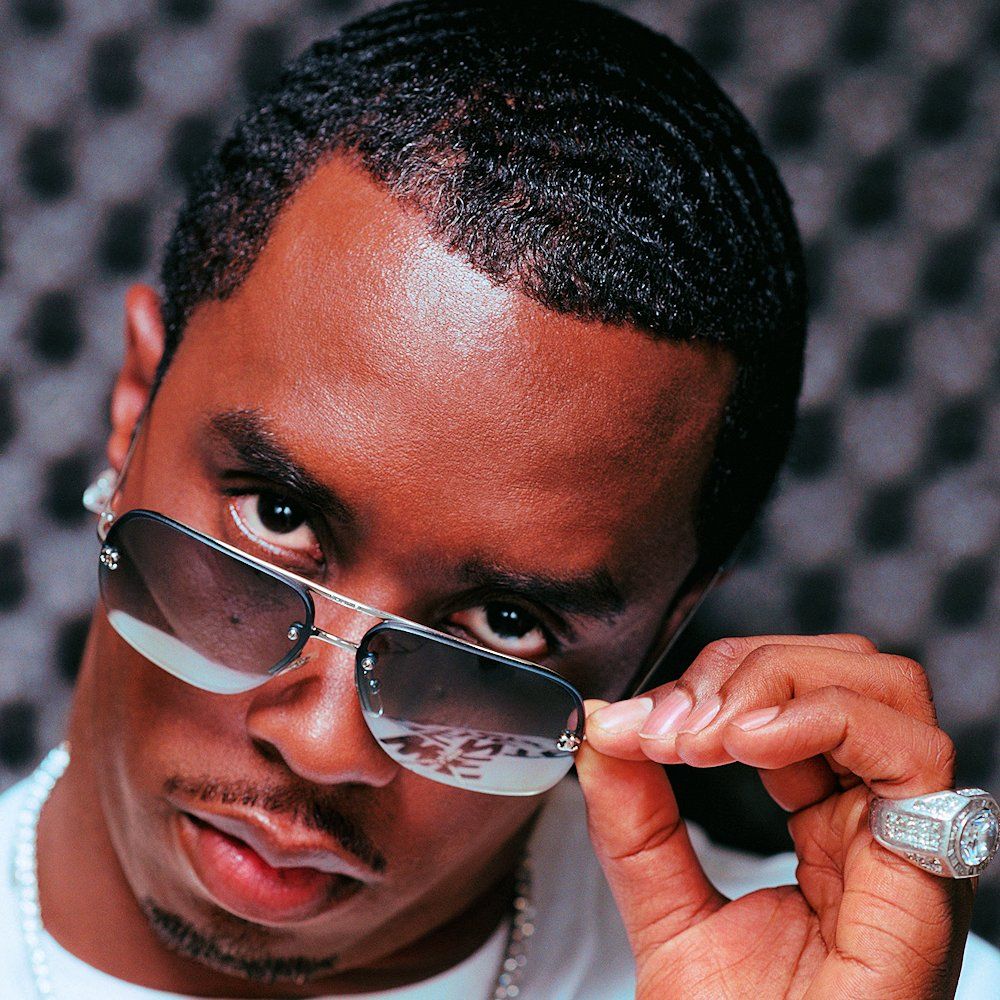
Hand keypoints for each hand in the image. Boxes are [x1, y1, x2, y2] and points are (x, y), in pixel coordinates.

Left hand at [576, 634, 976, 998]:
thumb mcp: (666, 913)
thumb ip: (634, 821)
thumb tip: (603, 725)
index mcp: (824, 823)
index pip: (793, 694)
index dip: (716, 681)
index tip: (636, 725)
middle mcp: (873, 821)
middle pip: (845, 668)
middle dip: (748, 667)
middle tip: (672, 722)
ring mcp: (905, 840)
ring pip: (883, 686)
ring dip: (777, 683)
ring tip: (702, 735)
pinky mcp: (928, 869)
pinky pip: (910, 751)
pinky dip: (818, 718)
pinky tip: (744, 746)